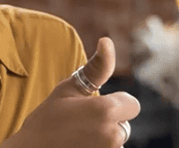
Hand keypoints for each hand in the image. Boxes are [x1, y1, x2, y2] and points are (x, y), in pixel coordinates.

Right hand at [1, 37, 140, 147]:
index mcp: (106, 110)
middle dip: (110, 121)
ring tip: (77, 136)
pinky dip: (98, 147)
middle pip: (125, 124)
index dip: (115, 102)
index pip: (132, 104)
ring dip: (104, 138)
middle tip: (81, 122)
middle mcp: (113, 134)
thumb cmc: (46, 120)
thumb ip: (96, 68)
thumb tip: (107, 41)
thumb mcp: (68, 89)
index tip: (93, 106)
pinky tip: (78, 145)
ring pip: (117, 139)